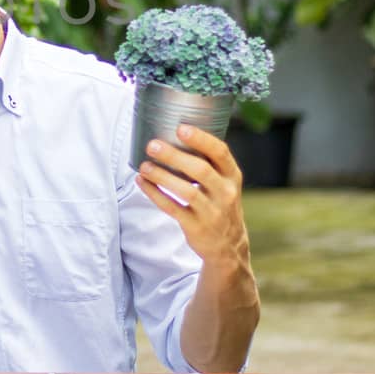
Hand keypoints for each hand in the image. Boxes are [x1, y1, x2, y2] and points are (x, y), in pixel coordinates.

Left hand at [134, 124, 251, 273]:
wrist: (228, 245)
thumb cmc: (219, 203)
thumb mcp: (224, 183)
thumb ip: (208, 163)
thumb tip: (173, 134)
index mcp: (232, 176)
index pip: (220, 153)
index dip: (201, 139)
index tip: (181, 128)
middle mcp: (226, 193)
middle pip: (200, 170)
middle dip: (174, 156)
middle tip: (153, 145)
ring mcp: (212, 212)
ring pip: (186, 191)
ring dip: (162, 177)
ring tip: (144, 166)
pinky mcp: (197, 227)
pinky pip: (173, 208)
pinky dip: (155, 194)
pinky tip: (142, 182)